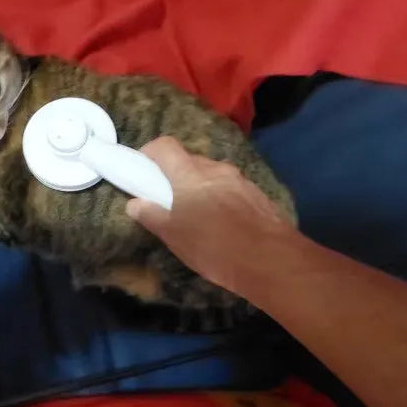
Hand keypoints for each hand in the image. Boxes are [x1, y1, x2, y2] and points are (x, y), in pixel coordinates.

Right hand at [125, 137, 303, 291]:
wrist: (271, 261)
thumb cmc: (214, 247)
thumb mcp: (175, 237)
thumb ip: (153, 216)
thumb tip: (135, 203)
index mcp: (190, 174)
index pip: (165, 146)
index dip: (150, 153)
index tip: (142, 170)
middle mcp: (216, 169)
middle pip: (189, 160)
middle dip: (175, 175)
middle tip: (167, 200)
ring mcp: (240, 180)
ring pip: (212, 175)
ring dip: (199, 187)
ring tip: (196, 216)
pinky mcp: (257, 195)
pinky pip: (230, 188)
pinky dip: (220, 198)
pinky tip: (222, 224)